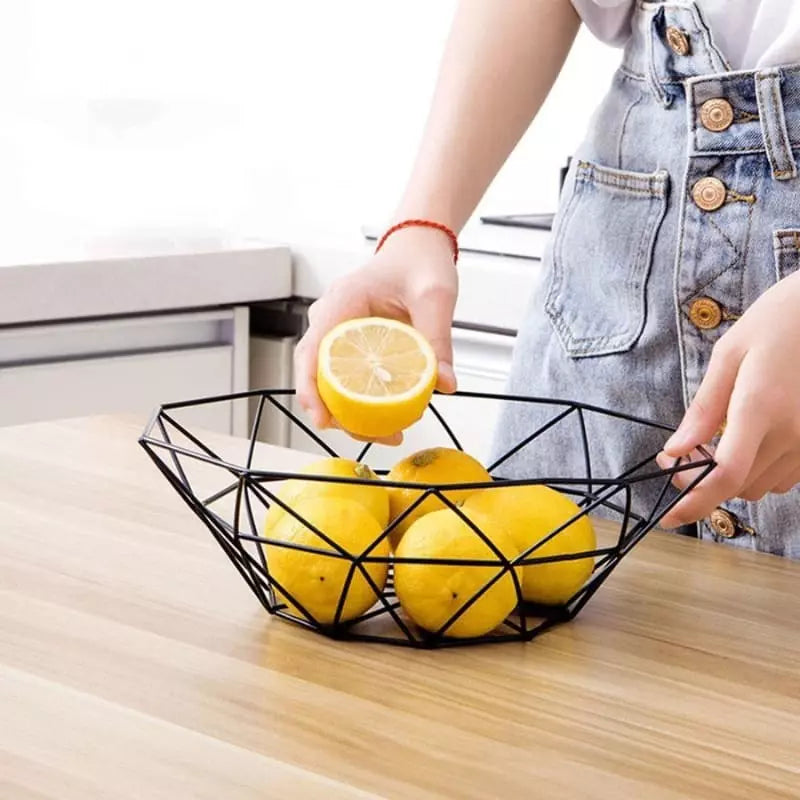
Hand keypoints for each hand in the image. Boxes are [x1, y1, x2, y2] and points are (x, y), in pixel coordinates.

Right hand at [294, 226, 458, 444]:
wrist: (417, 249)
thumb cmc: (420, 263)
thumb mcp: (435, 297)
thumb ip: (439, 339)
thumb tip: (446, 384)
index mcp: (342, 301)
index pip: (312, 350)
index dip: (311, 389)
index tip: (322, 419)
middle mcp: (330, 317)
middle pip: (315, 374)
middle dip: (338, 413)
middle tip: (380, 436)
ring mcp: (335, 331)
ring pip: (328, 380)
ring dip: (351, 411)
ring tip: (391, 432)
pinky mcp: (348, 343)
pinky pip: (344, 376)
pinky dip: (360, 399)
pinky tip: (389, 416)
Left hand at [658, 270, 799, 527]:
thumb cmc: (781, 320)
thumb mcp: (731, 353)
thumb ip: (704, 407)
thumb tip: (676, 449)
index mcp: (761, 406)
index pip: (726, 474)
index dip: (694, 502)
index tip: (669, 514)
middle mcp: (792, 432)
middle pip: (739, 487)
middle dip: (704, 482)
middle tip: (682, 454)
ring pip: (762, 486)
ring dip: (732, 477)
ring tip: (716, 442)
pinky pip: (785, 476)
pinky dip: (759, 470)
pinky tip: (749, 441)